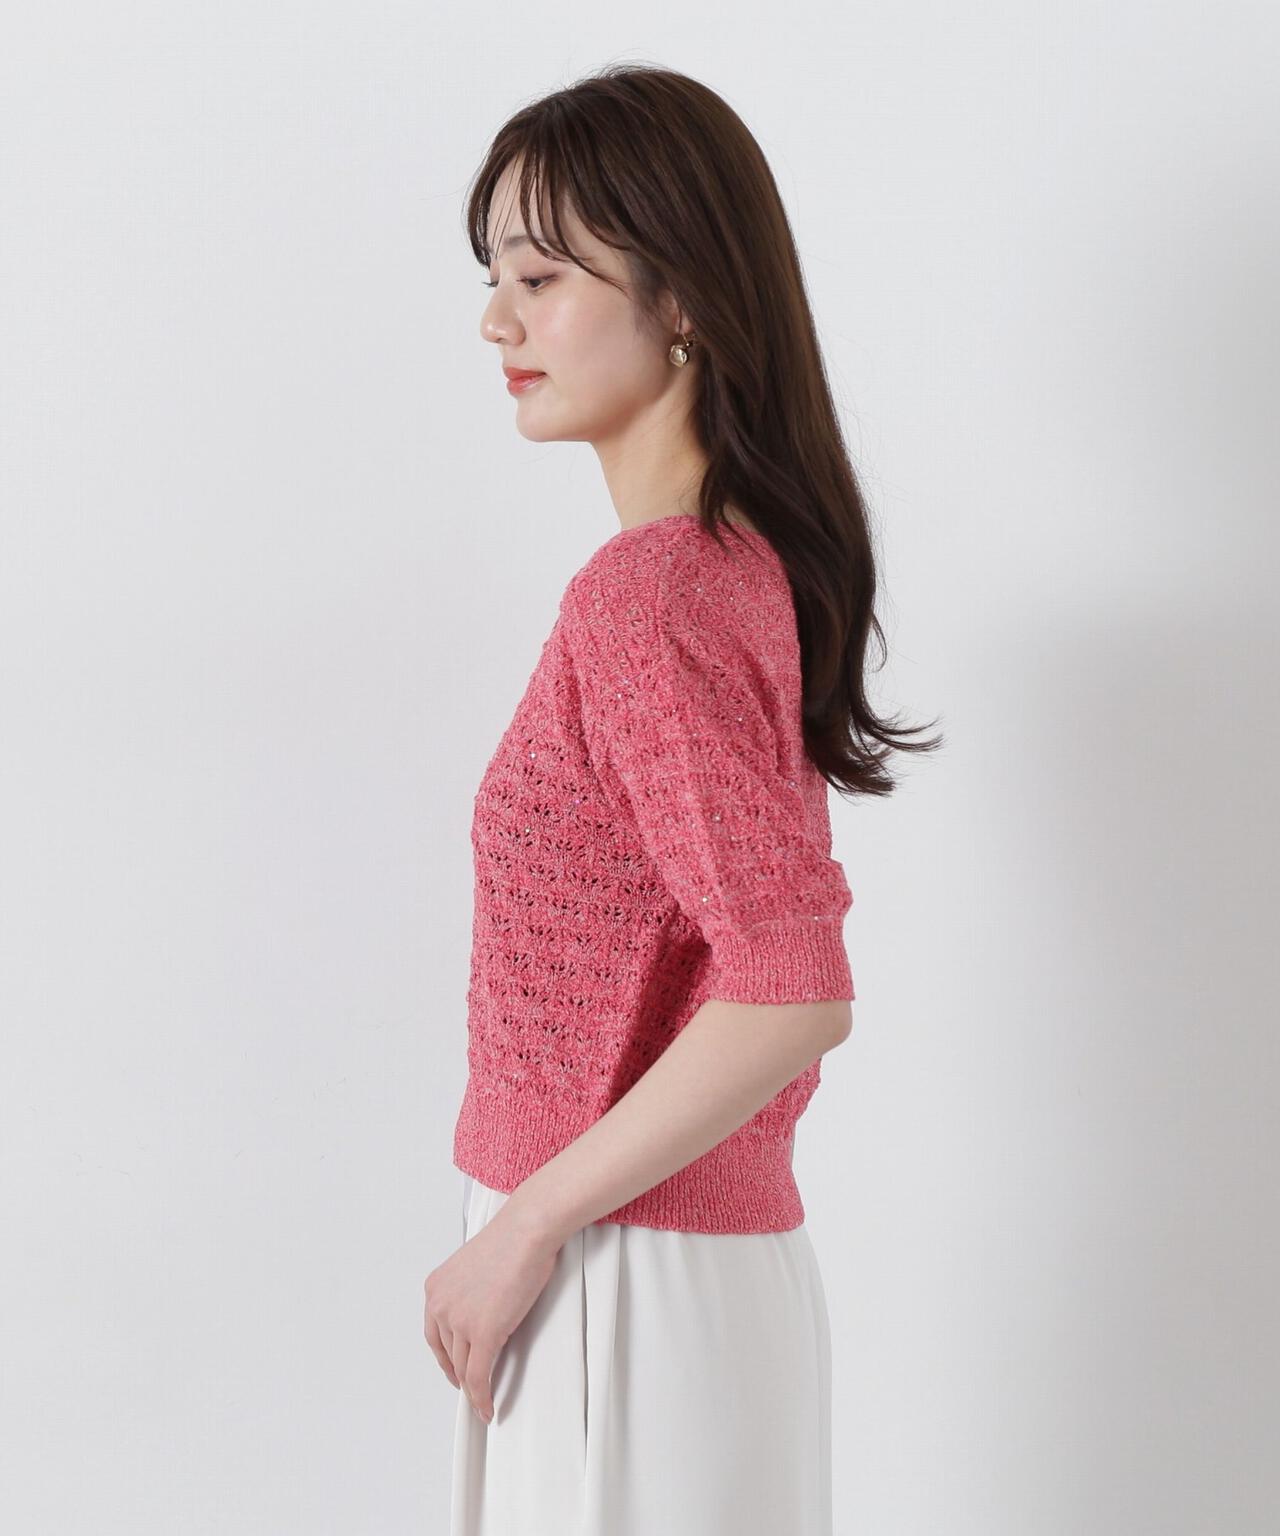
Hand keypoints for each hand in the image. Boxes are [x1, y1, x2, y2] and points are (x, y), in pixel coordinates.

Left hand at [424, 1203, 560, 1422]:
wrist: (527, 1230)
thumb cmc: (512, 1239)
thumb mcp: (475, 1266)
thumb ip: (469, 1292)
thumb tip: (480, 1312)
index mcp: (436, 1287)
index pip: (433, 1334)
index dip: (444, 1357)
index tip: (453, 1367)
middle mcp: (440, 1305)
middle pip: (448, 1353)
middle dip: (458, 1373)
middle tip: (470, 1386)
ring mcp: (460, 1321)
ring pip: (463, 1368)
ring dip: (472, 1389)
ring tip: (482, 1400)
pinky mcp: (483, 1334)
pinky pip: (478, 1377)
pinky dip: (481, 1397)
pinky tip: (487, 1406)